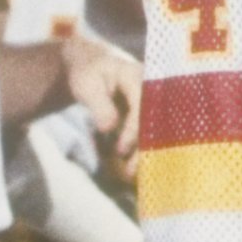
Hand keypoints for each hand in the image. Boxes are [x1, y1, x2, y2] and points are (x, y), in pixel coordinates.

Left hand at [61, 30, 141, 174]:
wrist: (89, 67)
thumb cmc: (87, 74)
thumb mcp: (86, 86)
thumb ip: (99, 105)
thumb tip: (109, 128)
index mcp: (137, 76)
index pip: (142, 105)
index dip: (134, 130)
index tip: (120, 150)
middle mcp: (150, 88)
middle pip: (154, 121)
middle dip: (144, 148)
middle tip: (130, 172)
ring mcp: (151, 101)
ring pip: (154, 131)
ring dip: (143, 152)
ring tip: (129, 174)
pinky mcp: (147, 113)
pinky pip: (148, 133)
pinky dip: (140, 150)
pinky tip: (132, 167)